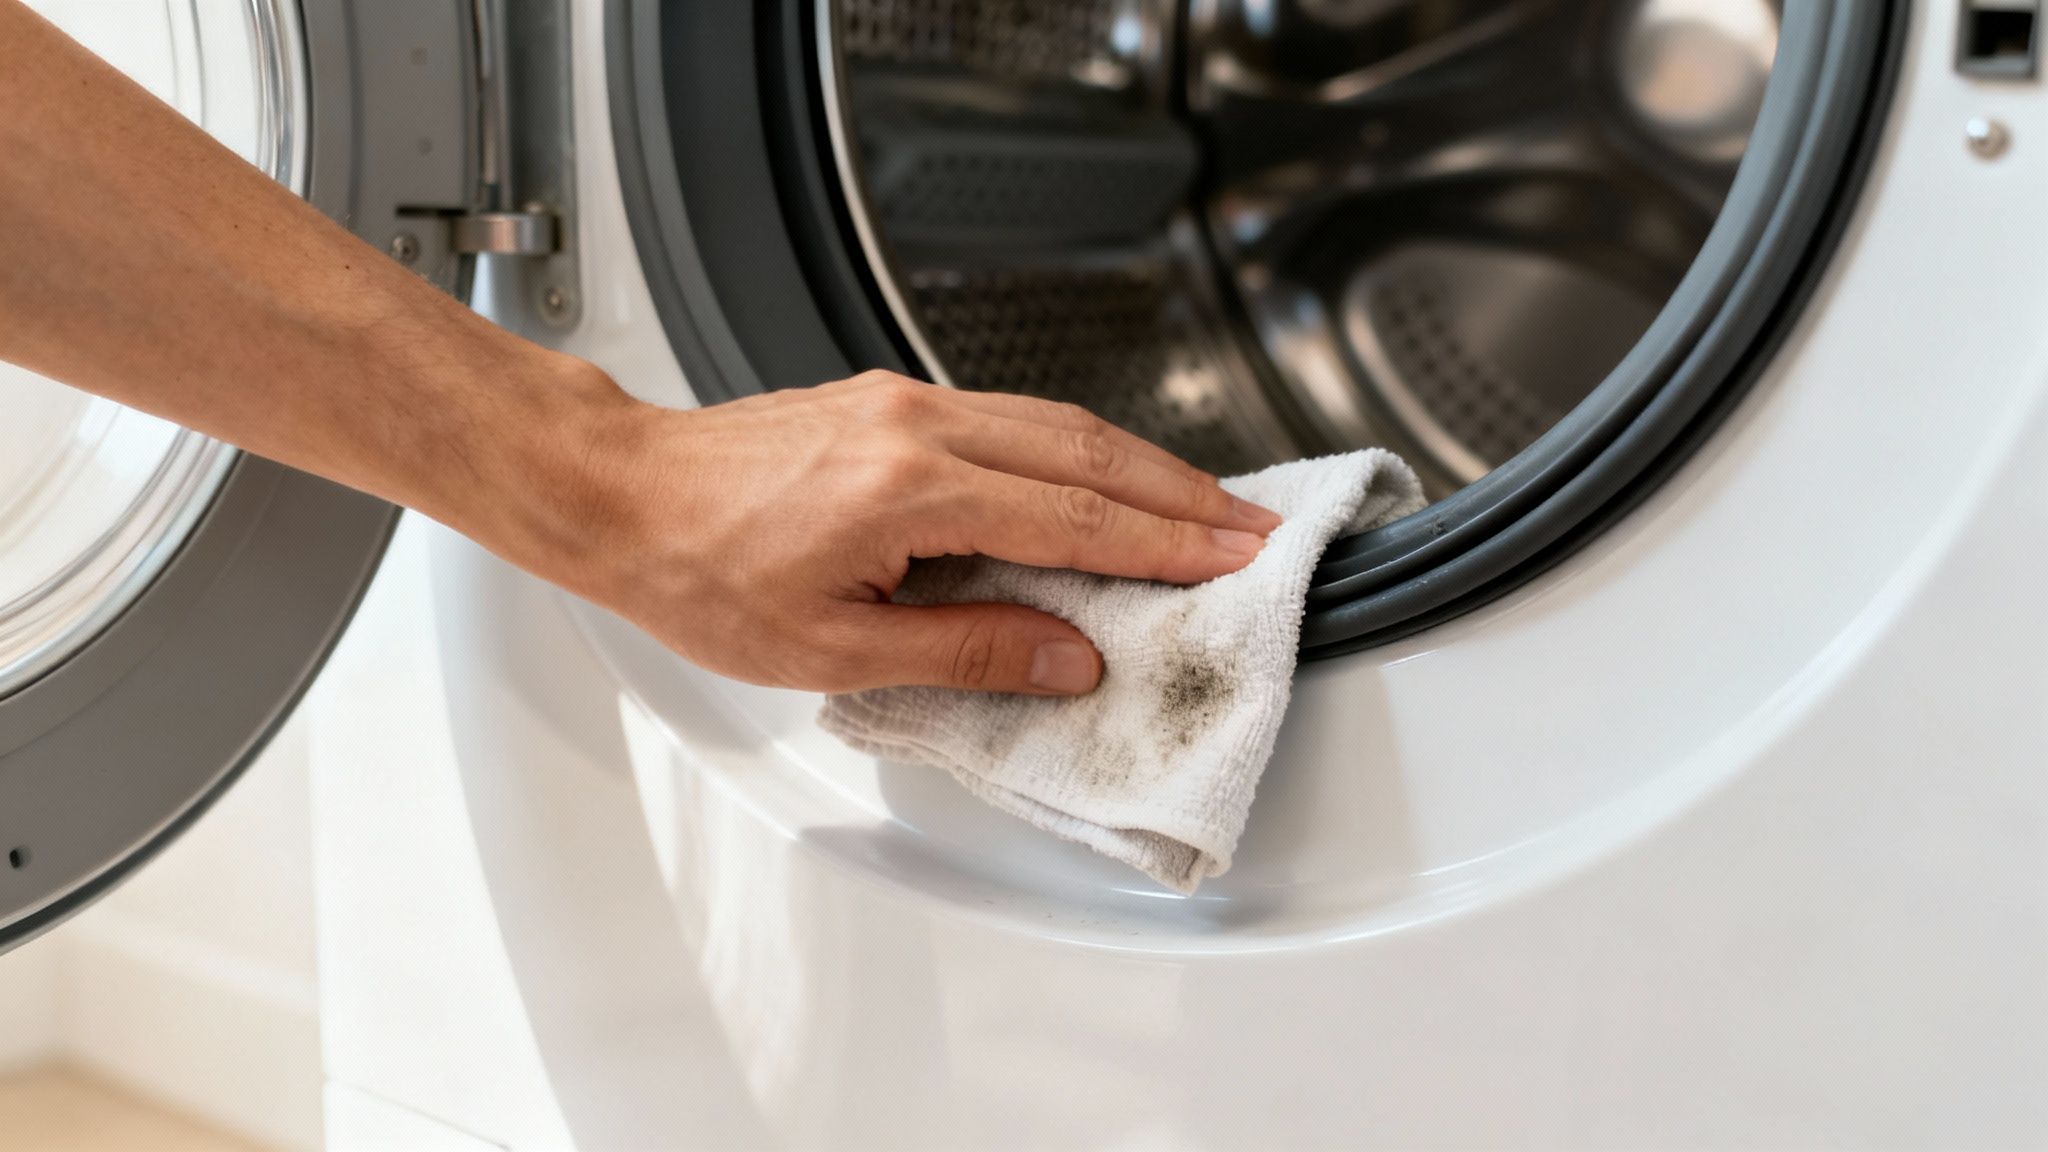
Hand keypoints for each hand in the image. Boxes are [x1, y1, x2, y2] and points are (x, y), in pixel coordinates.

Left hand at [531, 369, 1280, 695]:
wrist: (620, 493)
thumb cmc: (698, 571)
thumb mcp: (831, 649)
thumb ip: (964, 649)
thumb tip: (1065, 658)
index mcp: (908, 489)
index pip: (1075, 514)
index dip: (1166, 542)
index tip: (1234, 558)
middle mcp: (917, 425)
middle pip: (1087, 450)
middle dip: (1181, 492)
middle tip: (1251, 526)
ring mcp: (903, 402)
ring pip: (1055, 421)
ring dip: (1138, 464)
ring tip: (1199, 505)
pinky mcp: (888, 400)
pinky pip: (1011, 416)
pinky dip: (1078, 448)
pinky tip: (1100, 477)